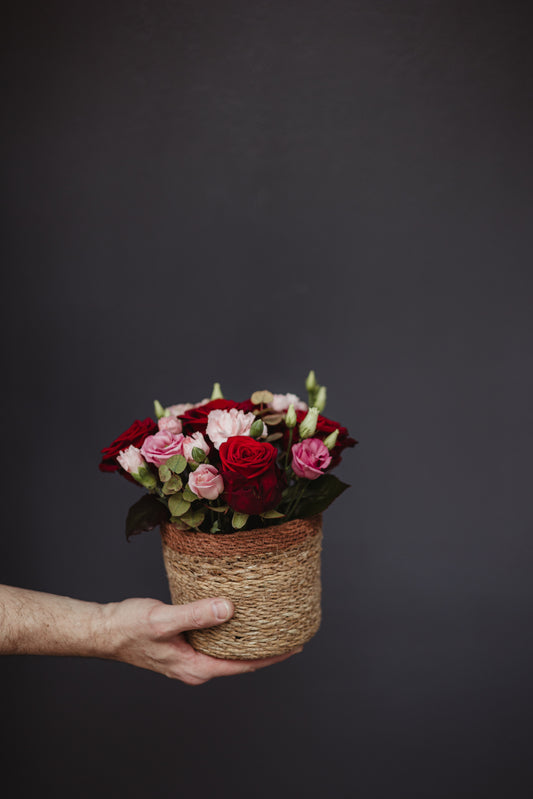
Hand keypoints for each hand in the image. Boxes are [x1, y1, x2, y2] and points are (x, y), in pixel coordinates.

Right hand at [102, 596, 301, 683]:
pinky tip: (238, 613)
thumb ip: (195, 615)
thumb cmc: (129, 628)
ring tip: (272, 620)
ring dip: (248, 636)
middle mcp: (196, 666)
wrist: (105, 630)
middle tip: (291, 628)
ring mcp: (191, 656)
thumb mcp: (163, 620)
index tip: (295, 645)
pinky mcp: (186, 644)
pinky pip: (216, 638)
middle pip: (240, 659)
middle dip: (265, 647)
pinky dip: (230, 628)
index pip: (243, 665)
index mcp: (196, 667)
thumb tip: (228, 609)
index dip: (271, 656)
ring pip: (228, 648)